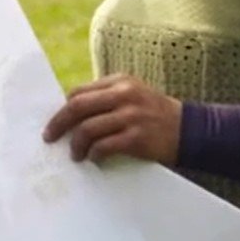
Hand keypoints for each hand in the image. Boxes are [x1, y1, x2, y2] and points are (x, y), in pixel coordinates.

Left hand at [42, 73, 182, 165]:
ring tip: (74, 154)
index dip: (63, 108)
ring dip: (76, 144)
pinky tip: (94, 159)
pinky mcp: (137, 137)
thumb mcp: (132, 95)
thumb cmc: (155, 114)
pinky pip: (104, 146)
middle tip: (49, 137)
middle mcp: (123, 95)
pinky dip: (94, 154)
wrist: (190, 129)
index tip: (55, 121)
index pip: (79, 92)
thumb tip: (71, 112)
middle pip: (78, 106)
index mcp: (119, 82)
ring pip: (88, 128)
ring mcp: (130, 115)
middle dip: (59, 123)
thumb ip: (106, 98)